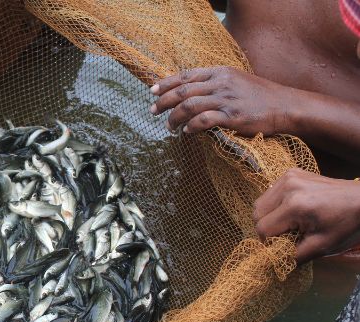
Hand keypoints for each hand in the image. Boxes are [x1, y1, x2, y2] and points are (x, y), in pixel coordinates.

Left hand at [150, 66, 295, 135]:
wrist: (286, 105)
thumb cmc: (259, 96)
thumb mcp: (235, 80)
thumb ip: (214, 83)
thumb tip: (190, 92)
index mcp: (220, 72)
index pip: (186, 75)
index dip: (166, 83)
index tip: (152, 91)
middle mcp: (220, 83)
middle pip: (182, 90)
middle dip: (163, 101)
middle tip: (152, 111)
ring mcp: (226, 99)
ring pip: (188, 106)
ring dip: (174, 117)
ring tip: (168, 126)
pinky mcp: (232, 116)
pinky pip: (203, 121)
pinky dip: (191, 127)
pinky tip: (186, 132)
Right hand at [254, 168, 359, 262]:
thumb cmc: (347, 224)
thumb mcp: (321, 247)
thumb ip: (292, 257)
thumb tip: (272, 263)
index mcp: (294, 205)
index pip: (263, 229)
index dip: (270, 243)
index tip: (284, 246)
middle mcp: (287, 187)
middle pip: (257, 214)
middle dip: (267, 229)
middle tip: (286, 235)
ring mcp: (288, 177)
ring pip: (260, 203)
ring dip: (269, 216)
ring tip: (290, 222)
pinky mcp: (291, 172)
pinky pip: (270, 193)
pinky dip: (276, 205)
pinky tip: (293, 209)